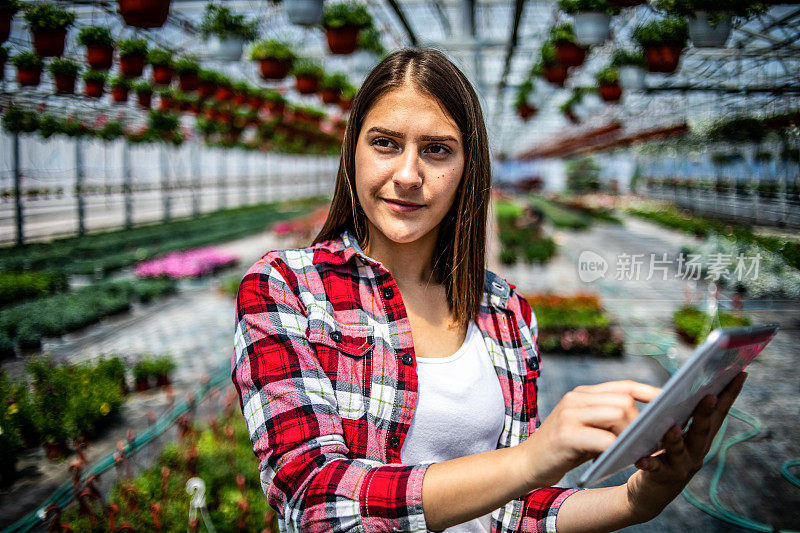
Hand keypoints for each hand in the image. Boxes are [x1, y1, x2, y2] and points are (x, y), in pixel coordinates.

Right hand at [521, 380, 660, 487]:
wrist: (526, 464)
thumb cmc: (562, 450)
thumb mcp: (586, 430)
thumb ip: (608, 422)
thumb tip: (648, 427)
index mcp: (582, 395)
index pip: (623, 386)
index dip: (649, 393)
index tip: (671, 403)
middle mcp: (575, 399)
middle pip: (624, 400)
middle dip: (641, 423)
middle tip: (649, 443)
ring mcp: (569, 414)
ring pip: (617, 414)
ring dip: (632, 436)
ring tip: (638, 452)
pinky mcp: (566, 435)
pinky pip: (604, 439)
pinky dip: (619, 450)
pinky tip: (623, 460)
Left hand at [624, 372, 747, 521]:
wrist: (649, 493)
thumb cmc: (664, 455)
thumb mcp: (679, 435)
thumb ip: (685, 416)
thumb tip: (689, 385)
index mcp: (701, 437)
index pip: (719, 413)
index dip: (729, 394)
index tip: (739, 373)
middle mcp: (696, 452)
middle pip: (703, 430)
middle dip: (706, 413)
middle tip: (709, 395)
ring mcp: (681, 466)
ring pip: (680, 451)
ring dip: (676, 439)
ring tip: (672, 427)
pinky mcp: (661, 478)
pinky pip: (655, 469)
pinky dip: (649, 463)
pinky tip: (642, 459)